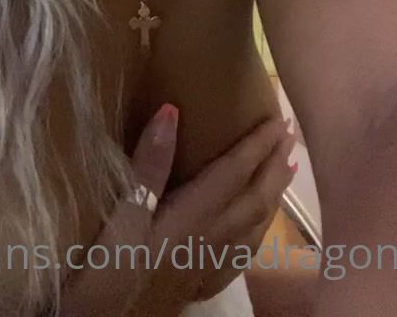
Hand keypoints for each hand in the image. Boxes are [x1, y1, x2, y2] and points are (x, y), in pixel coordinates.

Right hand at [59, 105, 294, 316]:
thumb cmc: (106, 270)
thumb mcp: (120, 213)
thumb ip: (149, 165)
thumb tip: (172, 111)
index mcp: (193, 218)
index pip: (235, 173)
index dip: (258, 144)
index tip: (278, 119)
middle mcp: (210, 241)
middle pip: (254, 198)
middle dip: (274, 165)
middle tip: (290, 135)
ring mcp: (208, 266)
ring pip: (255, 226)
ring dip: (273, 194)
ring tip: (285, 173)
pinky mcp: (199, 285)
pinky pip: (244, 253)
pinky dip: (258, 231)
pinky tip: (255, 229)